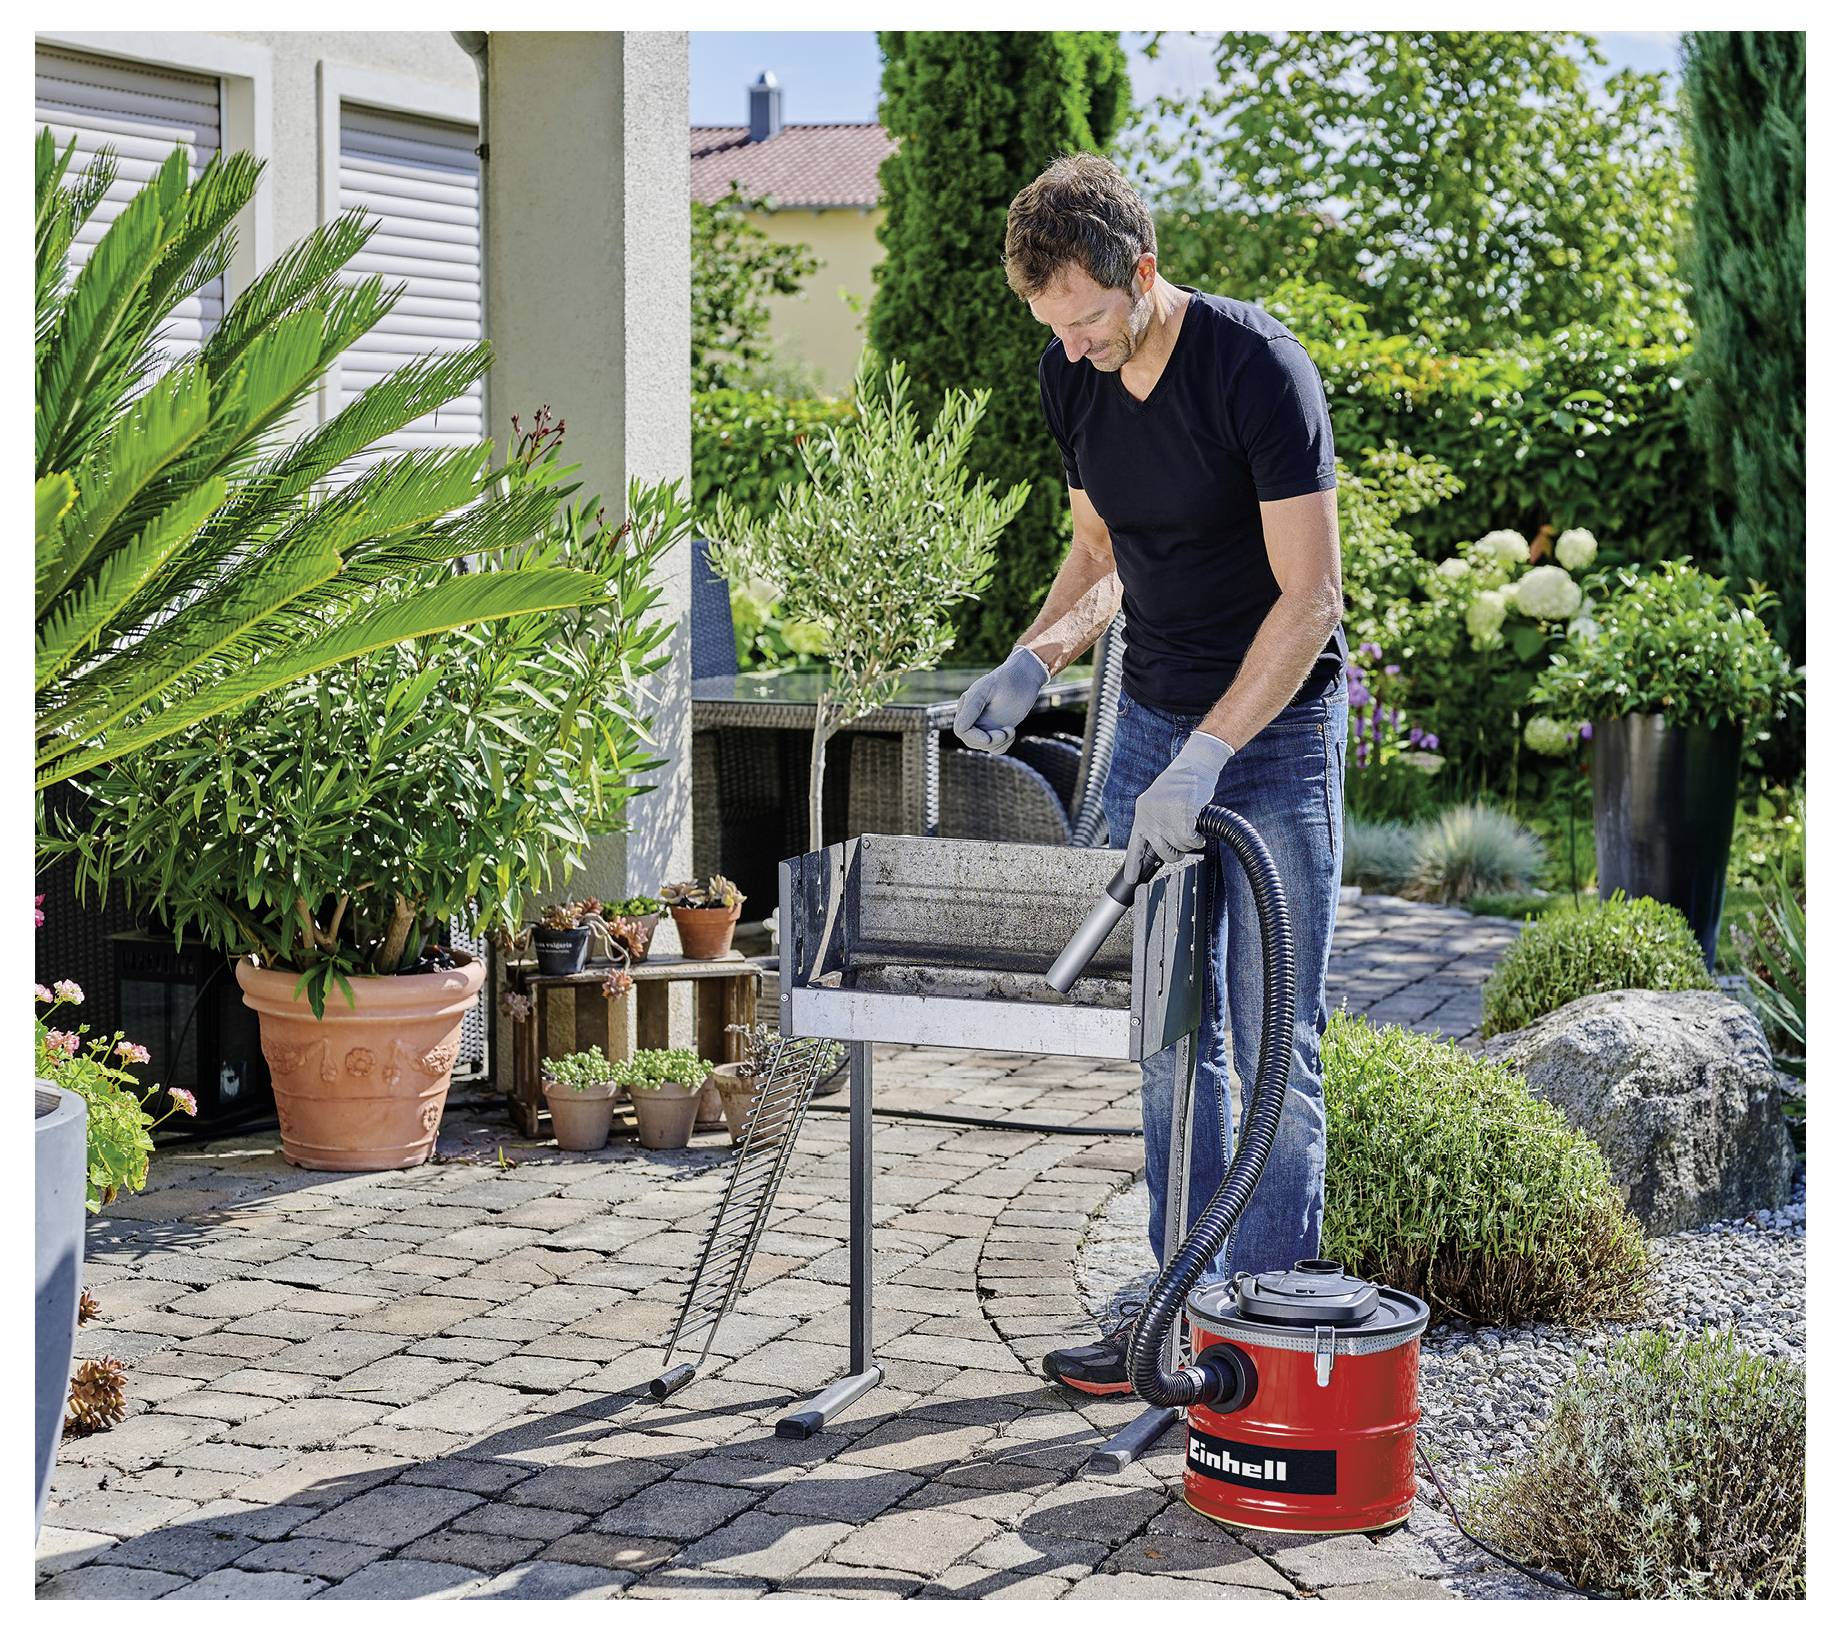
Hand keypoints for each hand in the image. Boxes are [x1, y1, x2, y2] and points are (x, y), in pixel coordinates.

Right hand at [952, 647, 1048, 752]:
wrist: (1026, 677)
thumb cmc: (1007, 679)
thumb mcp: (987, 689)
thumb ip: (972, 707)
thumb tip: (961, 729)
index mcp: (967, 705)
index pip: (961, 729)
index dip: (973, 737)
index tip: (988, 739)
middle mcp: (973, 716)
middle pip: (970, 740)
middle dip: (989, 741)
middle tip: (1008, 731)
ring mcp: (985, 724)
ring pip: (984, 746)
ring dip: (999, 743)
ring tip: (1011, 730)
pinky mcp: (997, 729)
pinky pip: (995, 747)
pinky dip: (1004, 744)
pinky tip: (1011, 731)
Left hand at [1128, 730, 1234, 864]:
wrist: (1193, 766)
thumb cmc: (1180, 785)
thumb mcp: (1158, 803)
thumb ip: (1155, 822)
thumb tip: (1157, 846)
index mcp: (1142, 815)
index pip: (1134, 845)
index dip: (1133, 865)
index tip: (1131, 879)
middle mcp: (1150, 817)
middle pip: (1162, 853)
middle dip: (1175, 854)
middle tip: (1181, 846)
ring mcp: (1165, 816)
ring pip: (1179, 847)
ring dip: (1190, 844)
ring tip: (1192, 830)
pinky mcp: (1182, 815)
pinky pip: (1191, 840)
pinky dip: (1198, 839)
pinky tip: (1198, 830)